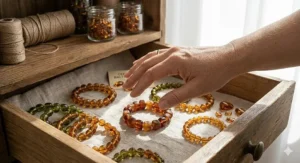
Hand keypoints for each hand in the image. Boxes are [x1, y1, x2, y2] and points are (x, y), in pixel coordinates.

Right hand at [123, 44, 241, 108]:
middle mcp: (171, 53)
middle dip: (134, 76)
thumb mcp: (197, 89)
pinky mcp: (177, 50)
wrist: (228, 57)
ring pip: (150, 58)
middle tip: (124, 87)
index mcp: (175, 62)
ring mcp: (174, 50)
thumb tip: (159, 106)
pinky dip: (147, 60)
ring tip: (128, 76)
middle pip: (146, 64)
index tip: (132, 95)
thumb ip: (177, 97)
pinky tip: (142, 64)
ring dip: (138, 67)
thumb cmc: (215, 73)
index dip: (140, 85)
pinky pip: (157, 55)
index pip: (151, 74)